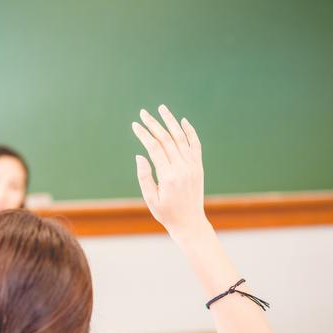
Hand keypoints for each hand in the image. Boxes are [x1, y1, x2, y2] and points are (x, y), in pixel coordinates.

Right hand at [132, 105, 208, 239]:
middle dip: (154, 124)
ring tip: (161, 109)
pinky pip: (195, 145)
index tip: (134, 125)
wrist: (190, 222)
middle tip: (143, 113)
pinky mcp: (198, 167)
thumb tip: (140, 155)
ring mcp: (193, 166)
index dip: (144, 135)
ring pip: (181, 138)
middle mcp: (182, 168)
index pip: (155, 148)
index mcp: (168, 177)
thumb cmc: (166, 213)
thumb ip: (144, 177)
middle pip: (167, 139)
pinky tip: (182, 121)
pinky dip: (190, 132)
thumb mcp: (151, 199)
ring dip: (171, 122)